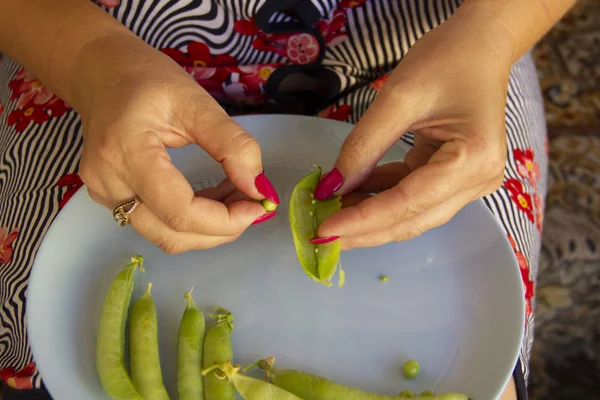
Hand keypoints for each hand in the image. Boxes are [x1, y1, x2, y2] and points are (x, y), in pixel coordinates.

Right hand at [77, 39, 278, 252]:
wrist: (101, 73)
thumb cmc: (146, 79)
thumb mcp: (197, 101)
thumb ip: (232, 145)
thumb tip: (259, 188)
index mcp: (126, 151)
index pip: (179, 212)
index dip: (224, 220)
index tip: (259, 207)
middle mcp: (108, 182)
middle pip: (172, 235)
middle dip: (221, 229)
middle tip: (254, 203)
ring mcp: (106, 195)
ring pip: (166, 236)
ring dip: (208, 226)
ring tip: (235, 195)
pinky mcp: (112, 199)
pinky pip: (158, 223)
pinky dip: (192, 219)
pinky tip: (213, 196)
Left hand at [313, 5, 513, 248]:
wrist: (479, 45)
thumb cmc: (448, 59)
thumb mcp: (398, 97)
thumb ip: (364, 145)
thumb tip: (333, 186)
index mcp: (473, 159)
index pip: (408, 201)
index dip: (364, 219)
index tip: (326, 229)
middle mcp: (478, 180)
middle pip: (411, 218)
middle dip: (365, 229)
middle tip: (322, 236)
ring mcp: (468, 181)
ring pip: (410, 213)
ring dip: (369, 216)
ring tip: (330, 216)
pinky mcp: (454, 176)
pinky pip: (411, 195)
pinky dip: (380, 197)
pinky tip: (349, 196)